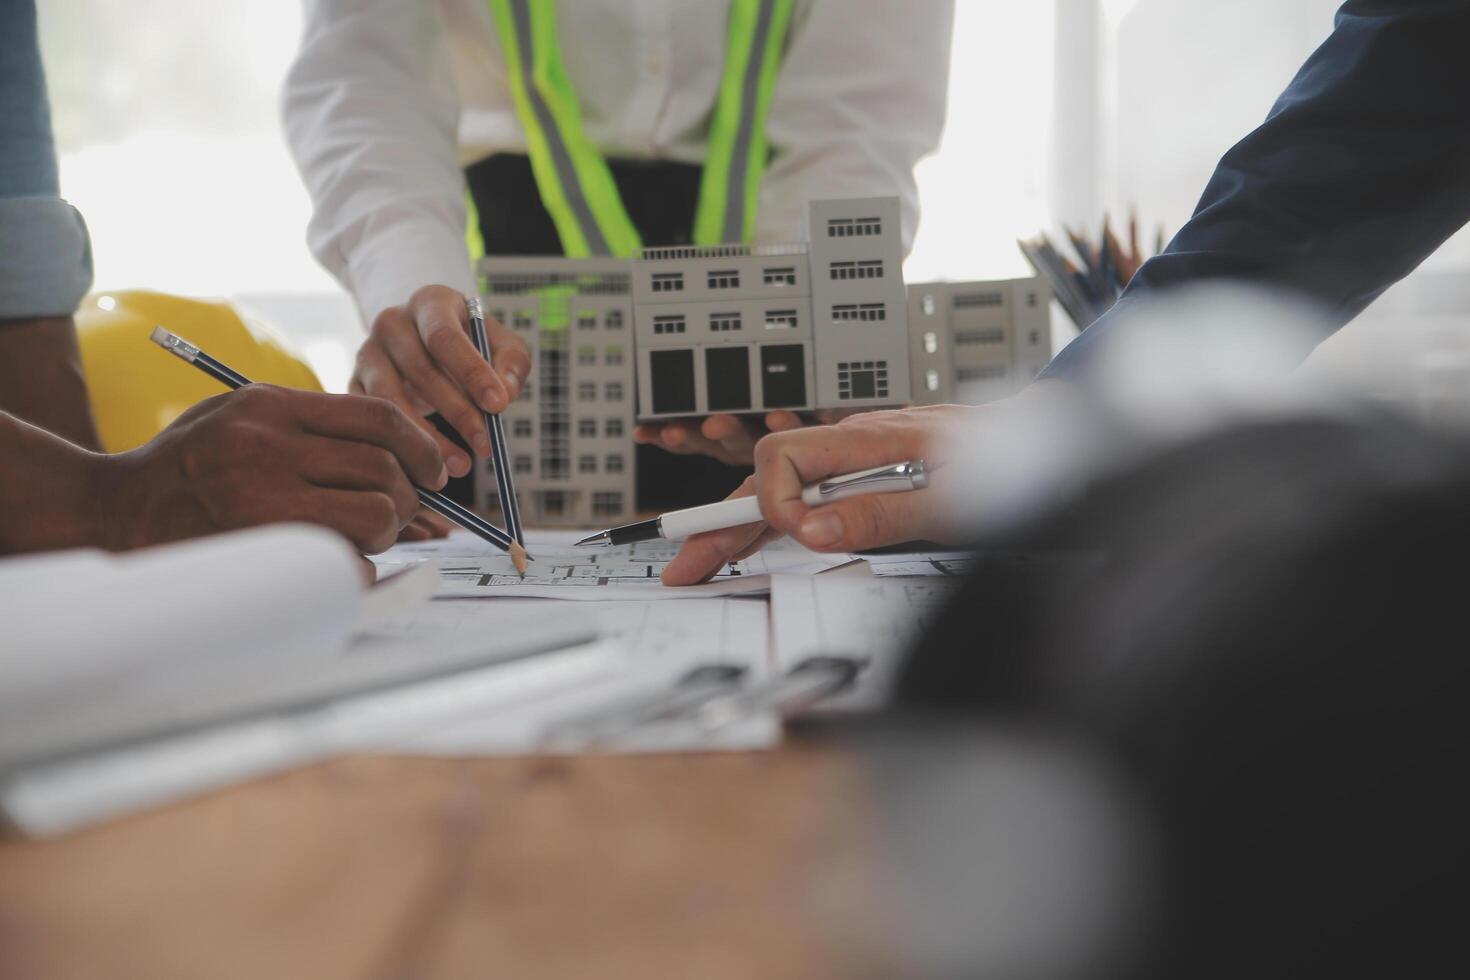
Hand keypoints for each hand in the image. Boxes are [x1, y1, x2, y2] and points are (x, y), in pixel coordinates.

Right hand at [96, 384, 447, 554]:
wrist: (115, 512)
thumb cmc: (188, 464)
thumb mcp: (238, 414)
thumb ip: (310, 423)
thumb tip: (399, 451)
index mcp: (270, 409)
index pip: (378, 418)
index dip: (421, 445)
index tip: (435, 469)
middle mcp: (268, 449)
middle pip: (386, 471)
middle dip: (406, 496)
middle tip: (397, 510)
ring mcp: (264, 502)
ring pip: (377, 516)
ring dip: (384, 532)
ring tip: (361, 533)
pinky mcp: (263, 551)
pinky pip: (349, 564)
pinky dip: (358, 568)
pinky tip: (336, 560)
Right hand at [351, 285, 531, 478]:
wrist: (429, 343)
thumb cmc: (472, 344)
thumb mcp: (501, 344)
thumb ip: (511, 364)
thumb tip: (503, 393)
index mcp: (429, 302)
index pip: (445, 336)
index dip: (472, 372)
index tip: (499, 406)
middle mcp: (391, 322)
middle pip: (420, 370)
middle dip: (458, 412)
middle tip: (485, 446)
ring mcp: (367, 353)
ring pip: (390, 399)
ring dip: (427, 437)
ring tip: (459, 467)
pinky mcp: (354, 385)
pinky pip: (372, 419)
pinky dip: (400, 447)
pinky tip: (427, 468)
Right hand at [661, 405, 978, 584]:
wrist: (1043, 441)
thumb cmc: (1008, 464)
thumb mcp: (951, 500)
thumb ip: (881, 514)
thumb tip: (815, 530)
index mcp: (868, 439)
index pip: (785, 458)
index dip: (776, 502)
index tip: (796, 538)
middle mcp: (853, 443)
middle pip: (768, 477)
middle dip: (722, 520)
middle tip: (686, 563)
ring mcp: (857, 458)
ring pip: (782, 488)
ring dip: (739, 524)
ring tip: (701, 561)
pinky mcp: (866, 475)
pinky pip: (809, 495)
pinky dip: (774, 521)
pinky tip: (751, 544)